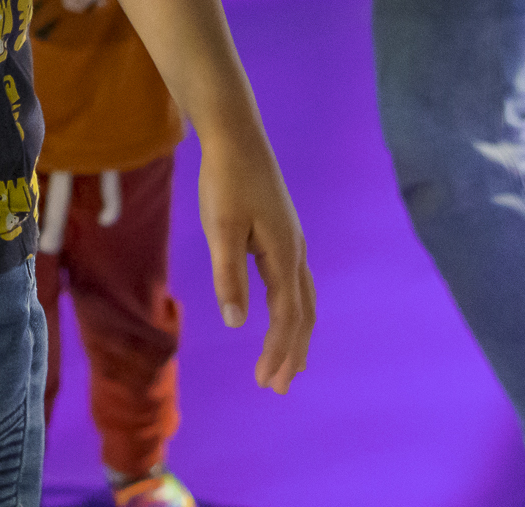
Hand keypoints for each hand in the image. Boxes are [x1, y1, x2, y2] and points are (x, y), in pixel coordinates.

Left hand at [200, 120, 314, 391]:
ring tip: (288, 364)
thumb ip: (228, 275)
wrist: (236, 135)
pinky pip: (296, 283)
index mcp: (284, 254)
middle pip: (303, 314)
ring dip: (296, 334)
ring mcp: (292, 241)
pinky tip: (282, 316)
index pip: (287, 316)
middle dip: (292, 352)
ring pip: (303, 299)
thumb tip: (237, 324)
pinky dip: (294, 310)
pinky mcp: (282, 233)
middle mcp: (295, 251)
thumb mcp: (220, 228)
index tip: (267, 383)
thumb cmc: (225, 180)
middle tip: (278, 388)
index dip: (279, 351)